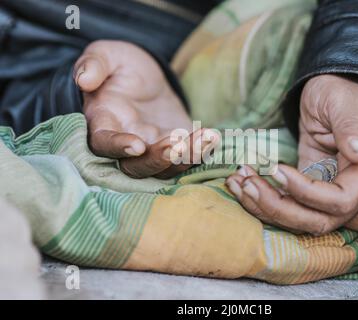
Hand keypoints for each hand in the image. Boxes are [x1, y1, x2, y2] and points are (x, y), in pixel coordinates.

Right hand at [74, 40, 214, 177]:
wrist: (146, 77)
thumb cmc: (121, 66)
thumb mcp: (107, 55)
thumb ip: (95, 63)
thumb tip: (84, 79)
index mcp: (104, 122)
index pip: (104, 143)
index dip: (118, 147)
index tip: (137, 146)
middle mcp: (126, 142)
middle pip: (137, 167)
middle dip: (158, 159)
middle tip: (179, 143)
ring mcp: (152, 148)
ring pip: (165, 167)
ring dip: (185, 157)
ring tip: (206, 137)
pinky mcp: (175, 147)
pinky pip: (187, 157)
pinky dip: (201, 152)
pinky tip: (213, 137)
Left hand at [226, 75, 357, 234]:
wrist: (329, 89)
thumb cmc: (341, 90)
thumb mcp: (344, 101)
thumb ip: (351, 127)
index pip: (341, 199)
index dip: (307, 193)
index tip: (278, 170)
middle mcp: (352, 186)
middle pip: (318, 220)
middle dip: (279, 208)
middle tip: (248, 184)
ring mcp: (328, 189)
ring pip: (299, 217)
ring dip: (265, 206)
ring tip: (237, 182)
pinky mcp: (308, 186)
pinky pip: (287, 202)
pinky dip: (262, 198)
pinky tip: (239, 183)